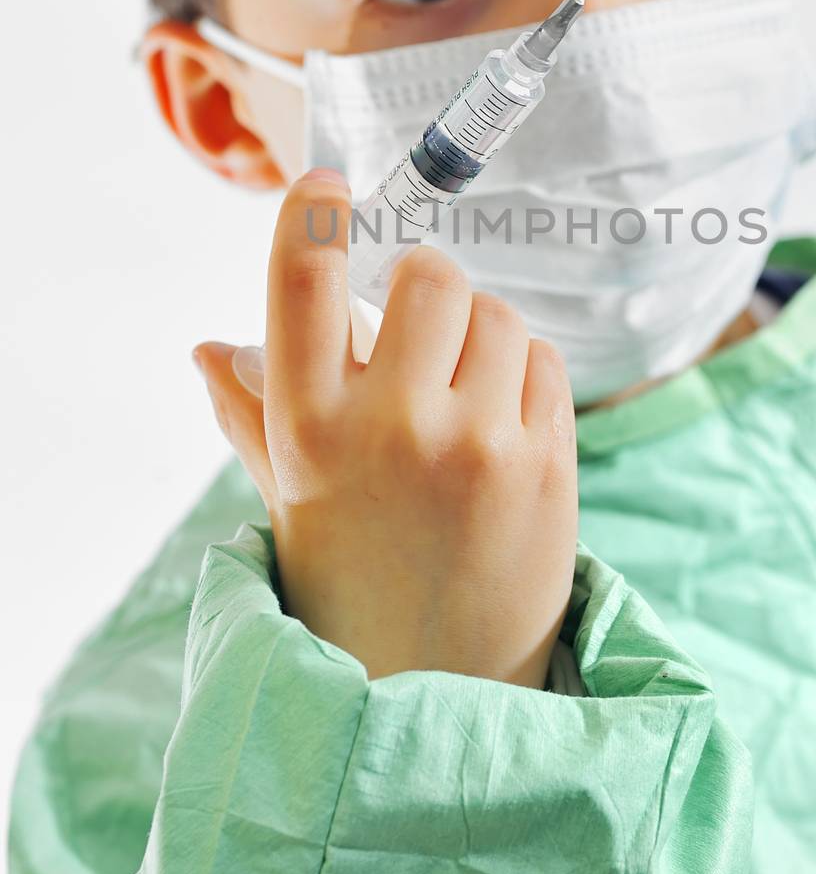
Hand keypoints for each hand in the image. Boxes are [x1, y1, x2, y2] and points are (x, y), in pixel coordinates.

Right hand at [192, 167, 578, 688]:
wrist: (445, 690)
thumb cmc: (354, 582)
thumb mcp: (291, 502)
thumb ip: (253, 419)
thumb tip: (208, 347)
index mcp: (309, 432)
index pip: (301, 287)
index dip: (311, 217)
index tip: (324, 183)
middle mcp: (392, 429)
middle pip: (427, 276)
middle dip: (424, 288)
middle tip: (419, 332)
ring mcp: (478, 445)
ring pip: (497, 313)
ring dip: (480, 336)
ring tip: (462, 396)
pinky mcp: (549, 463)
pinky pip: (545, 359)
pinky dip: (524, 375)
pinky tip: (503, 427)